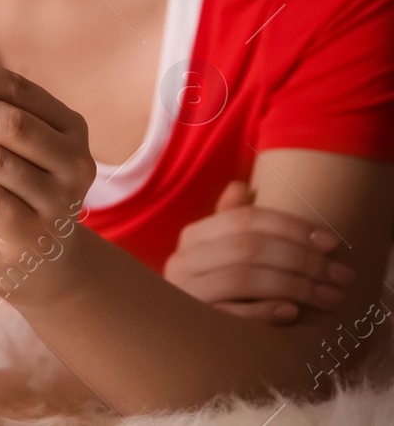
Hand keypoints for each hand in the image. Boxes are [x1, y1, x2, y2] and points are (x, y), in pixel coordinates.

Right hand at [162, 180, 350, 322]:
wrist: (181, 335)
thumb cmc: (211, 286)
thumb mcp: (217, 252)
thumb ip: (229, 220)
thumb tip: (241, 186)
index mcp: (194, 236)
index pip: (245, 219)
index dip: (291, 227)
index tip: (332, 242)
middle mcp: (184, 260)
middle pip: (249, 248)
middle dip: (302, 260)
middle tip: (341, 276)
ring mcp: (187, 292)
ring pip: (244, 278)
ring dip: (295, 285)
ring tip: (329, 296)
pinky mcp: (194, 324)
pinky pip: (233, 314)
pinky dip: (265, 311)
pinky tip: (292, 312)